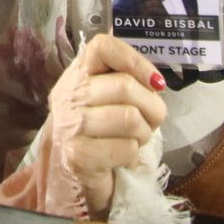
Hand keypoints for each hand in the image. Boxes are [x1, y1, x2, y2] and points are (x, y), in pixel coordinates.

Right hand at [49, 34, 167, 218]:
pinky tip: (122, 156)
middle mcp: (67, 96)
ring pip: (129, 118)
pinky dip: (133, 154)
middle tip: (152, 120)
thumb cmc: (101, 133)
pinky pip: (125, 147)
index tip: (154, 82)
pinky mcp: (78, 155)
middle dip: (152, 107)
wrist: (77, 176)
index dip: (134, 60)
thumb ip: (125, 81)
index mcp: (76, 75)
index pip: (102, 47)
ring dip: (143, 133)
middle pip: (124, 85)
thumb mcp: (107, 99)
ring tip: (136, 138)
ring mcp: (69, 126)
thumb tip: (156, 82)